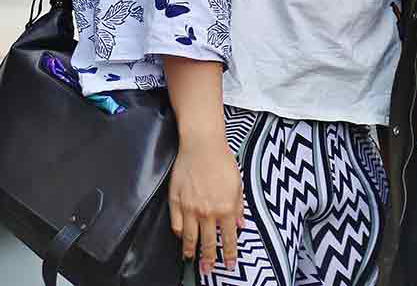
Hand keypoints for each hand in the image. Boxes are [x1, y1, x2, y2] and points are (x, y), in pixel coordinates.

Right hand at [167, 136, 244, 275]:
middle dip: (209, 259)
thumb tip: (240, 224)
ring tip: (191, 259)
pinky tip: (181, 237)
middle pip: (207, 243)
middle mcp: (207, 212)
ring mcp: (190, 208)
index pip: (228, 239)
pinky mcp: (176, 202)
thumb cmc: (222, 161)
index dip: (229, 254)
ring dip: (191, 251)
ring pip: (189, 237)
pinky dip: (179, 233)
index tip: (229, 265)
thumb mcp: (238, 185)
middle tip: (207, 269)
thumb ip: (239, 207)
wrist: (202, 146)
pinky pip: (177, 224)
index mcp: (225, 209)